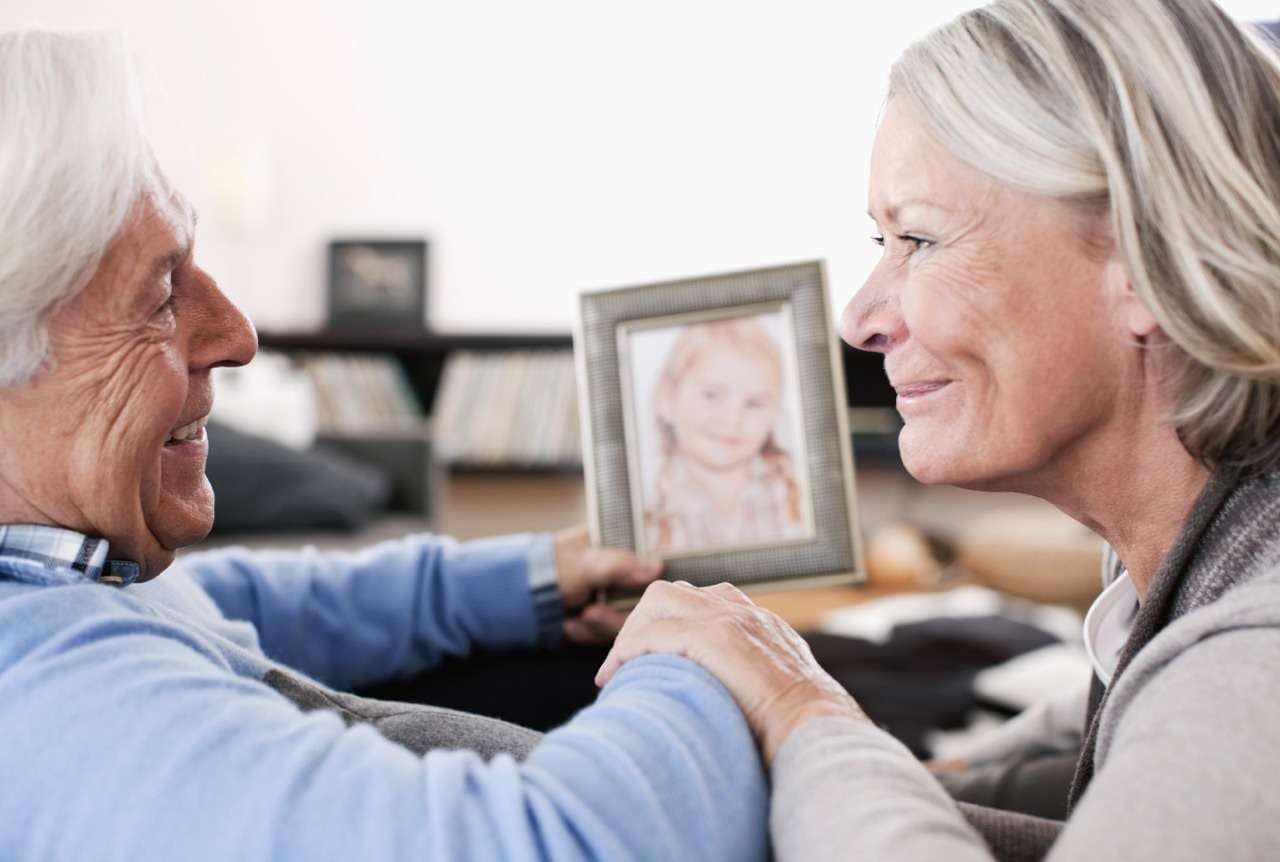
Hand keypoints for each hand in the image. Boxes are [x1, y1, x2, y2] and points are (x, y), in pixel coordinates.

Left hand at [553, 526, 661, 644]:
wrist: (511, 598)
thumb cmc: (546, 569)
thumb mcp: (584, 564)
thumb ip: (618, 565)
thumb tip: (656, 567)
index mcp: (615, 547)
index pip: (649, 561)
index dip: (651, 579)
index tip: (646, 593)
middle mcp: (617, 574)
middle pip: (642, 599)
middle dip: (616, 614)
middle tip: (591, 614)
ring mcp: (608, 598)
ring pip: (626, 621)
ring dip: (599, 626)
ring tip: (575, 621)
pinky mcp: (597, 621)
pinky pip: (605, 634)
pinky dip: (586, 633)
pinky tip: (568, 627)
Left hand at [596, 580, 866, 764]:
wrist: (817, 730)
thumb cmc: (798, 726)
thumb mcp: (779, 690)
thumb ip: (755, 679)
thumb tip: (729, 698)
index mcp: (758, 622)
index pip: (702, 600)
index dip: (668, 622)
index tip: (651, 654)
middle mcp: (743, 612)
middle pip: (674, 592)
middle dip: (642, 621)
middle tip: (626, 661)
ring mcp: (730, 619)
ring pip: (659, 600)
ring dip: (631, 632)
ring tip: (618, 667)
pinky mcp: (715, 637)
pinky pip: (654, 634)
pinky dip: (626, 652)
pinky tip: (613, 676)